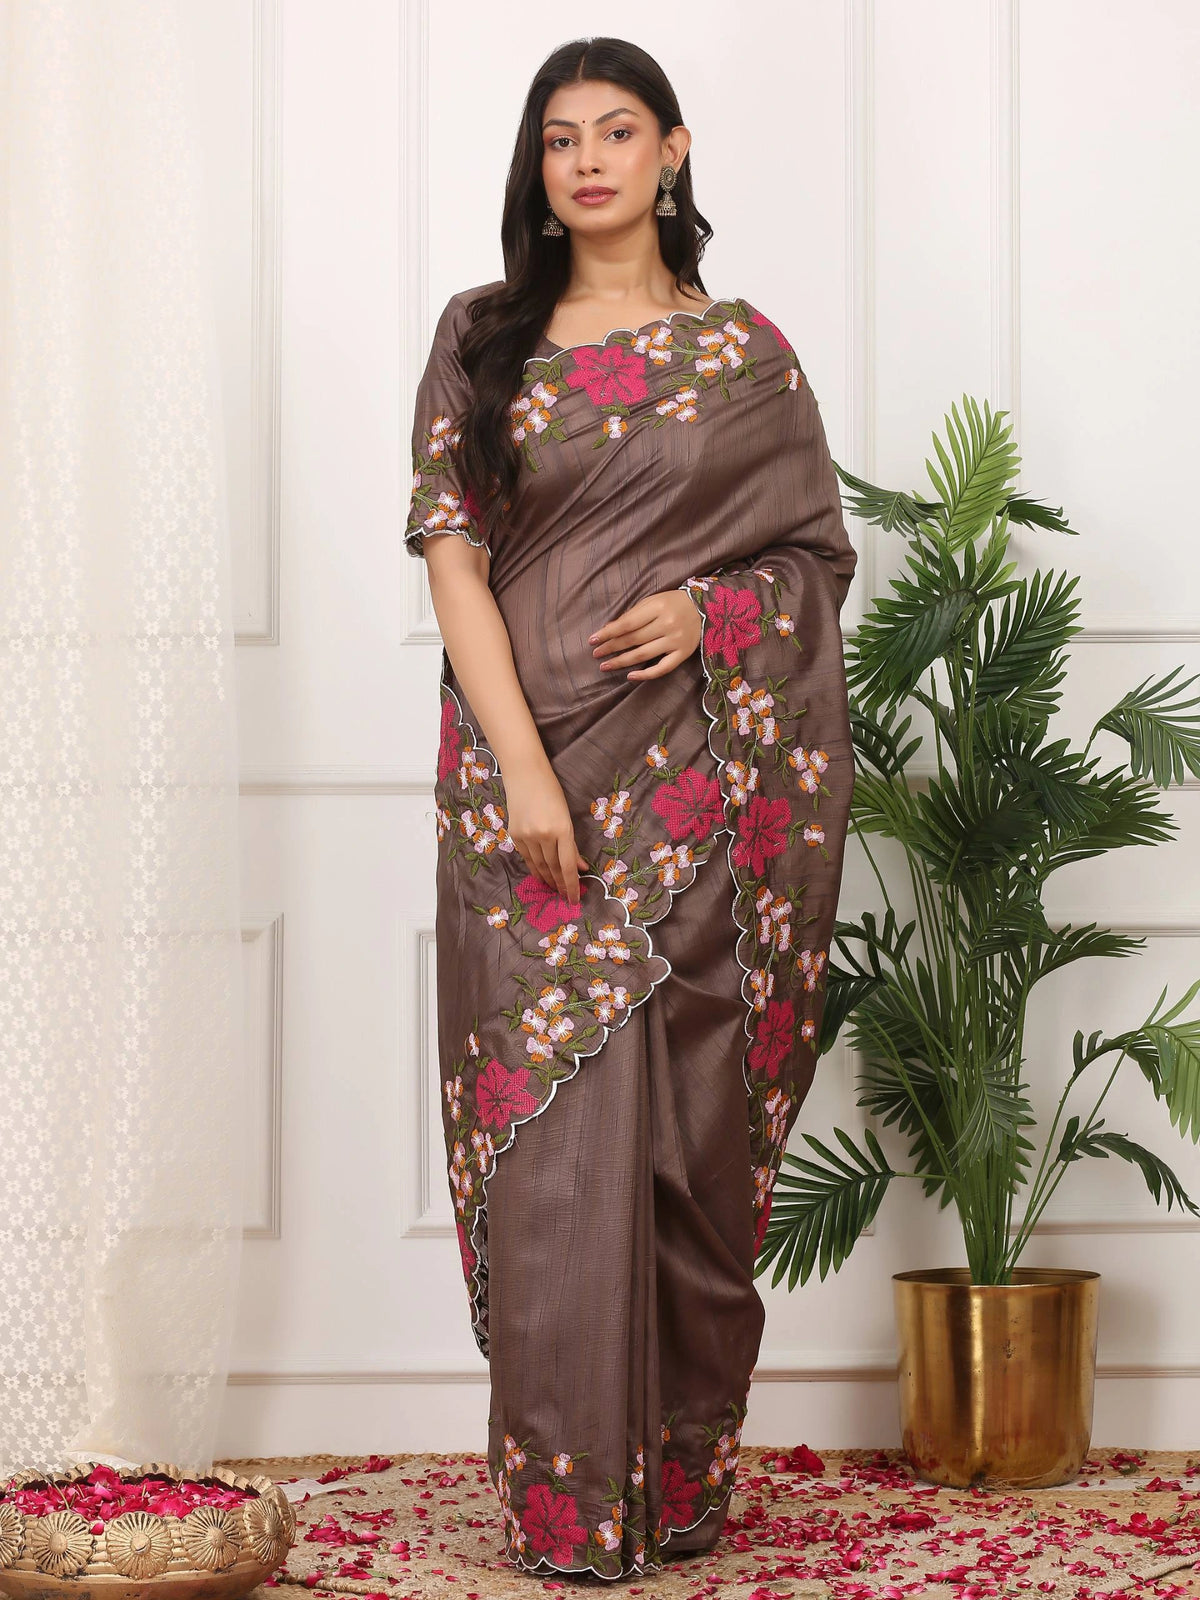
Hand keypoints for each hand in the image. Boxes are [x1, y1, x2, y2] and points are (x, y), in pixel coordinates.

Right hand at [503, 765, 589, 906]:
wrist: (525, 774)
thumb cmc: (551, 791)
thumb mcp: (566, 817)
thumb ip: (572, 845)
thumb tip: (580, 868)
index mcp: (561, 829)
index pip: (567, 866)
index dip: (571, 886)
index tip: (575, 899)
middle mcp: (543, 835)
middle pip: (553, 868)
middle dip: (560, 885)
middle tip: (566, 897)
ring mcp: (526, 836)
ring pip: (539, 866)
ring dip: (548, 880)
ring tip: (554, 890)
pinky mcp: (514, 835)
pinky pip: (527, 858)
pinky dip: (535, 869)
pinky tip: (540, 875)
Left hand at [587, 589, 702, 680]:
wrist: (705, 607)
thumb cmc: (673, 603)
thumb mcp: (652, 601)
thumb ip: (632, 615)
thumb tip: (608, 629)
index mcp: (658, 607)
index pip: (627, 624)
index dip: (608, 633)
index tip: (593, 640)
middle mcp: (667, 624)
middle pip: (633, 640)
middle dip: (611, 648)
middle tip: (596, 654)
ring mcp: (676, 640)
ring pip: (644, 654)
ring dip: (622, 662)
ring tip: (606, 666)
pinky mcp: (684, 654)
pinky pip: (663, 668)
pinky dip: (646, 674)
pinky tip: (630, 676)